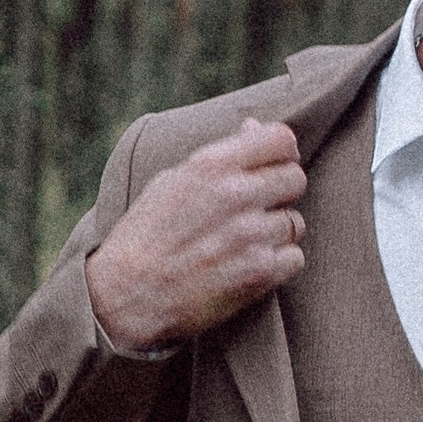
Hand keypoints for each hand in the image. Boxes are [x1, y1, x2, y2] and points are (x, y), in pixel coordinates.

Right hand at [85, 119, 308, 352]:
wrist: (127, 295)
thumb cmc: (145, 236)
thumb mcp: (172, 181)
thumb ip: (219, 156)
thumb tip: (254, 126)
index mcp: (211, 165)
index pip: (281, 139)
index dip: (283, 153)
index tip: (272, 167)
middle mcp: (234, 195)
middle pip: (295, 178)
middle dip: (281, 192)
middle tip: (259, 209)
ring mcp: (250, 235)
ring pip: (296, 222)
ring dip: (277, 232)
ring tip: (245, 242)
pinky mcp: (259, 272)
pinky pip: (296, 258)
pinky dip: (279, 263)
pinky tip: (252, 264)